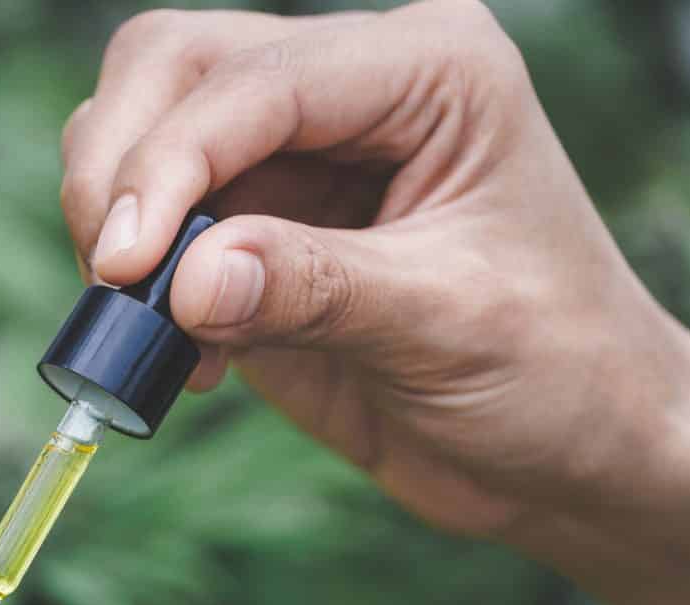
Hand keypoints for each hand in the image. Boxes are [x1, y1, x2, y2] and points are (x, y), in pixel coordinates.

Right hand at [61, 0, 689, 604]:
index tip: (128, 266)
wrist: (573, 451)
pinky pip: (151, 228)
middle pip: (174, 68)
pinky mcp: (253, 227)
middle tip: (115, 282)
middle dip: (122, 169)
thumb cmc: (557, 370)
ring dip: (117, 224)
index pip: (258, 83)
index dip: (173, 163)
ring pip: (140, 129)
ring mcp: (294, 153)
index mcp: (428, 70)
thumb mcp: (445, 323)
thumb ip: (311, 288)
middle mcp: (352, 87)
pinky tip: (188, 360)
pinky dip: (136, 289)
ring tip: (150, 326)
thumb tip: (181, 280)